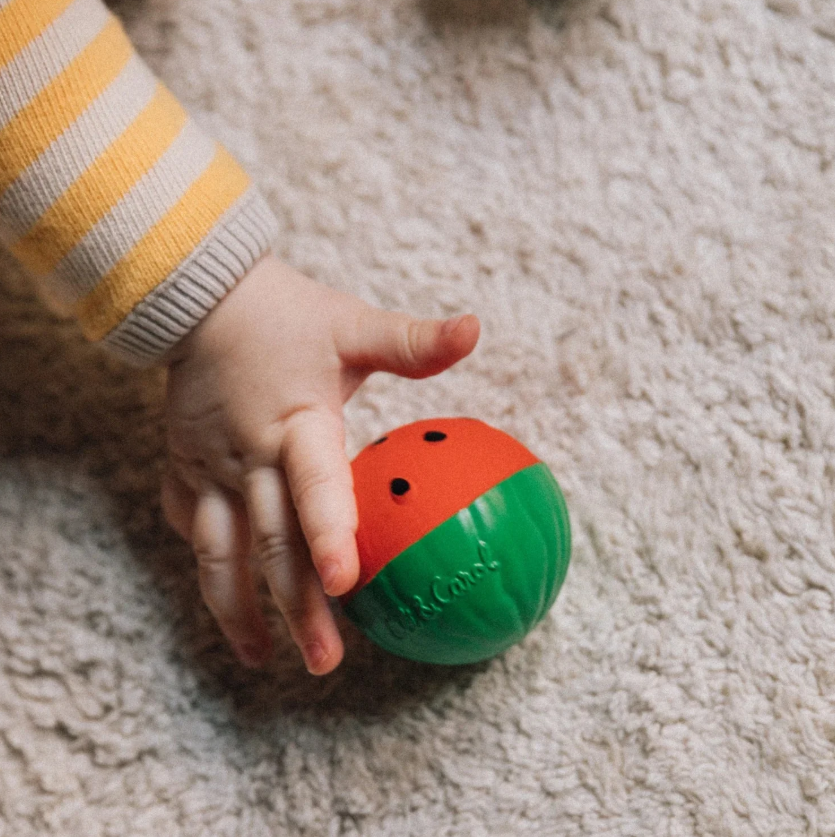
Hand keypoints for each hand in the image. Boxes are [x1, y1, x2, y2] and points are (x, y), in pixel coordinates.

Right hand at [160, 255, 479, 673]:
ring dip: (238, 609)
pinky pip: (193, 526)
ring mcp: (208, 467)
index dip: (327, 534)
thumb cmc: (290, 315)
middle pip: (270, 543)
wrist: (203, 299)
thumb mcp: (353, 325)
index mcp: (295, 423)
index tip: (346, 585)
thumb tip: (476, 329)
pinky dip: (210, 564)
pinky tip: (227, 599)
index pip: (314, 485)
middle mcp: (248, 454)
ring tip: (262, 659)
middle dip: (295, 606)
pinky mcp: (184, 469)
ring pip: (218, 552)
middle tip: (326, 661)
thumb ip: (412, 341)